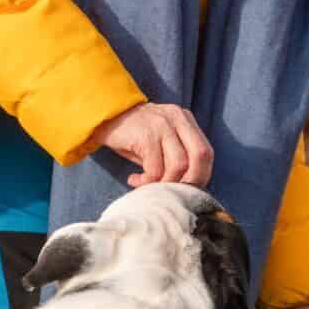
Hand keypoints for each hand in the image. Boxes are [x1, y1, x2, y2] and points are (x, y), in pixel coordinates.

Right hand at [90, 103, 213, 187]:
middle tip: (171, 192)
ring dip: (165, 183)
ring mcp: (162, 125)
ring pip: (178, 165)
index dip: (201, 175)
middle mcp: (177, 119)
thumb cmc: (132, 135)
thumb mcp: (160, 141)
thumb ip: (177, 156)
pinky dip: (147, 181)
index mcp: (184, 120)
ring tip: (148, 186)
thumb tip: (188, 188)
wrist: (102, 116)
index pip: (206, 151)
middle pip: (200, 156)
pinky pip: (155, 168)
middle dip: (189, 181)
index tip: (186, 189)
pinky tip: (135, 180)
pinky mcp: (146, 134)